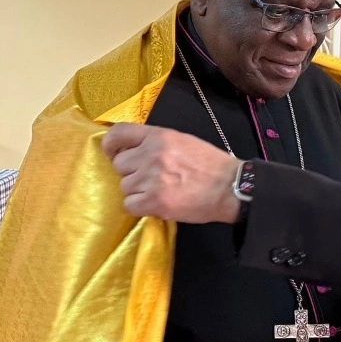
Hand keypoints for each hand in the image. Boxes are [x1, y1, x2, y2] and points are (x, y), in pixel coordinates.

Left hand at [102, 123, 239, 223]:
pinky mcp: (156, 201)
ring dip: (137, 192)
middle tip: (148, 179)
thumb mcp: (182, 141)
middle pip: (119, 165)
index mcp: (158, 136)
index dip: (111, 145)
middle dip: (130, 173)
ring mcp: (152, 178)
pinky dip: (140, 208)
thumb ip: (156, 143)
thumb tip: (133, 150)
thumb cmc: (209, 164)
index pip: (118, 133)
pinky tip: (156, 204)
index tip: (114, 154)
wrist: (230, 187)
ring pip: (124, 187)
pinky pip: (130, 205)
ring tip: (157, 192)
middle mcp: (151, 154)